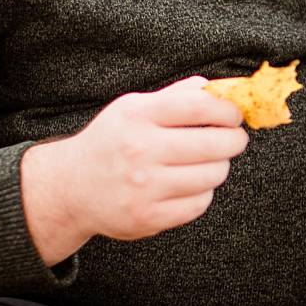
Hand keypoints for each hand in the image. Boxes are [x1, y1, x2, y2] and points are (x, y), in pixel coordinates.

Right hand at [21, 76, 248, 264]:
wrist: (71, 187)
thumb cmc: (111, 142)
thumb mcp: (133, 108)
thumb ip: (176, 95)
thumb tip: (217, 88)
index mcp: (138, 115)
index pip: (200, 106)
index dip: (228, 111)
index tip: (234, 116)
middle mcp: (140, 149)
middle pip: (214, 143)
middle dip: (234, 141)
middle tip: (234, 140)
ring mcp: (143, 187)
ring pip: (212, 175)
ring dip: (219, 168)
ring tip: (210, 163)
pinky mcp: (148, 217)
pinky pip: (199, 204)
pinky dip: (203, 193)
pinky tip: (191, 185)